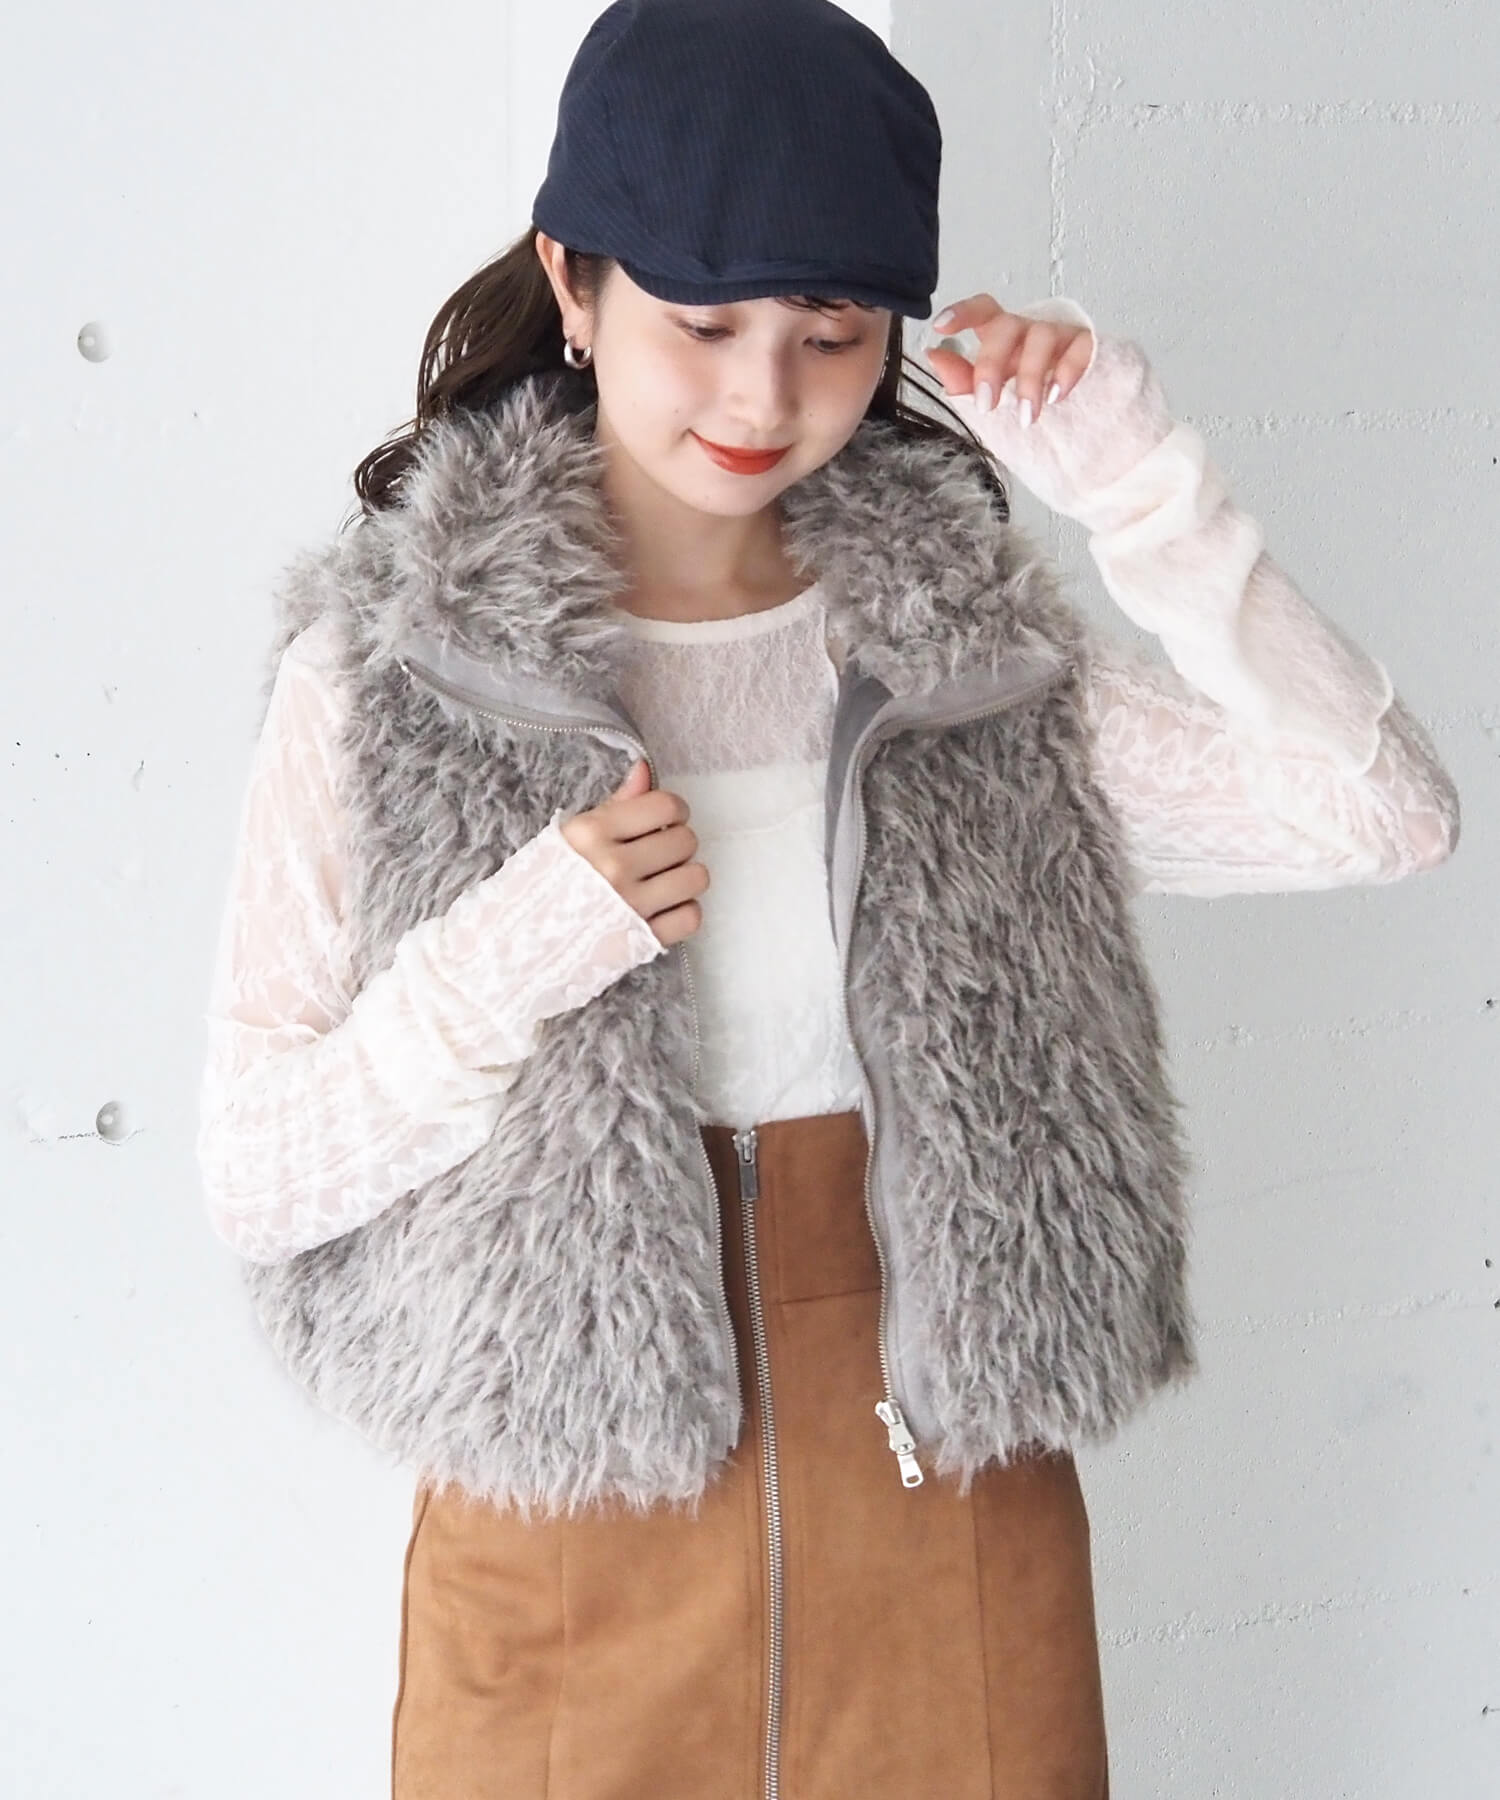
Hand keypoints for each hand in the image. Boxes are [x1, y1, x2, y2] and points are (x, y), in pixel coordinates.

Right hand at [560, 758, 709, 947]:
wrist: (521, 943)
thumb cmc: (547, 885)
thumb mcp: (572, 837)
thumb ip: (616, 804)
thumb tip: (645, 770)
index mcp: (592, 833)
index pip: (665, 806)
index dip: (674, 811)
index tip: (666, 821)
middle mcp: (613, 867)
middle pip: (685, 840)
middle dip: (677, 844)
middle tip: (659, 854)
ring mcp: (631, 905)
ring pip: (696, 877)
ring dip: (684, 877)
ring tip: (663, 881)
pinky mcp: (643, 939)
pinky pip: (692, 916)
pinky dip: (683, 912)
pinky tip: (663, 908)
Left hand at [922, 295, 1094, 424]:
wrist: (1075, 415)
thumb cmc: (1027, 395)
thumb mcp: (991, 392)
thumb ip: (962, 378)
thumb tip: (933, 355)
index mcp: (1001, 335)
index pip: (982, 311)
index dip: (962, 313)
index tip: (940, 326)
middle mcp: (1028, 329)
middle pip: (1007, 326)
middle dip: (993, 365)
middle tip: (987, 405)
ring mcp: (1059, 335)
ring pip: (1042, 338)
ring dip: (1030, 379)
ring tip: (1026, 415)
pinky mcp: (1086, 346)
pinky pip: (1079, 349)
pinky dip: (1066, 371)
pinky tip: (1055, 396)